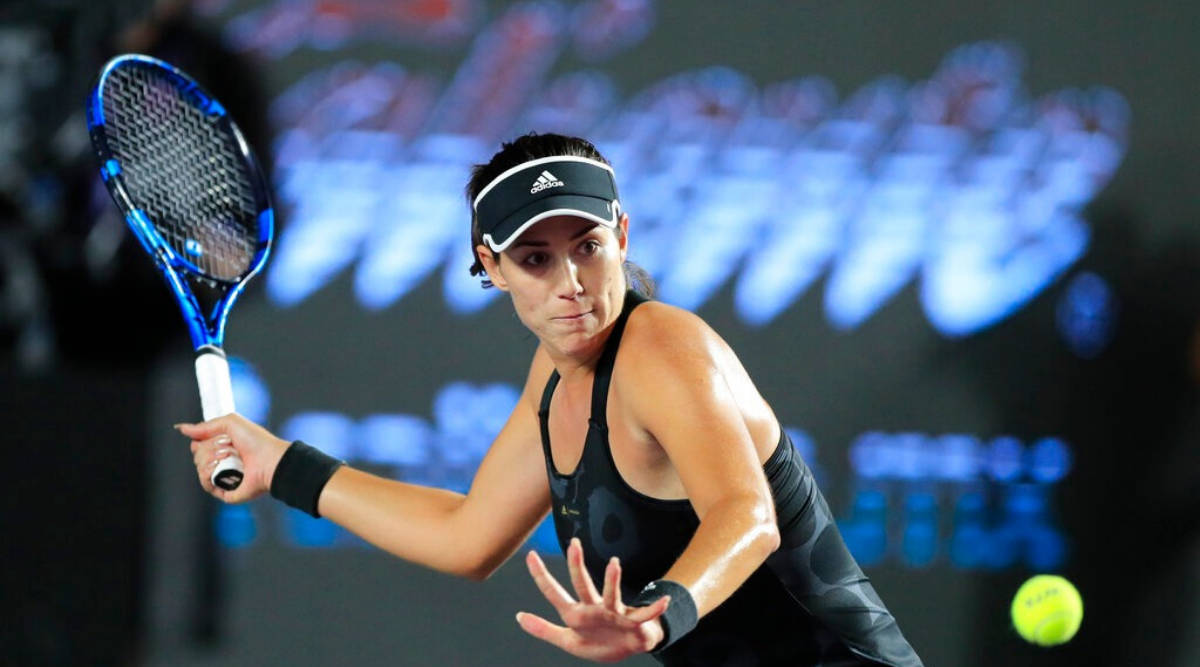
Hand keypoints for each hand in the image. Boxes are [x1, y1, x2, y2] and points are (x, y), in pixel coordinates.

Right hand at [176, 413, 289, 503]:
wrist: (270, 460)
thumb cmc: (256, 441)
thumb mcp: (231, 423)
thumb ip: (205, 426)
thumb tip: (182, 428)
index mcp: (223, 448)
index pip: (199, 445)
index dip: (201, 440)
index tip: (216, 437)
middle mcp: (222, 463)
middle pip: (197, 456)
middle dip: (209, 448)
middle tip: (227, 447)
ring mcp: (223, 477)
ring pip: (199, 468)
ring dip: (209, 459)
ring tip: (227, 456)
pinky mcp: (225, 492)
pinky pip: (205, 484)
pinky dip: (207, 474)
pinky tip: (218, 468)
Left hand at [516, 537, 669, 662]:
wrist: (628, 647)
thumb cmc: (599, 641)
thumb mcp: (568, 640)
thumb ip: (544, 630)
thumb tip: (518, 616)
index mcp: (577, 614)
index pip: (555, 593)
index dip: (541, 576)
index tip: (530, 555)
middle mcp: (595, 608)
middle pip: (582, 585)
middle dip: (577, 566)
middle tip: (573, 545)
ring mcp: (615, 613)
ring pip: (612, 594)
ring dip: (613, 580)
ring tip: (615, 563)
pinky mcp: (634, 622)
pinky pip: (645, 615)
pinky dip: (655, 609)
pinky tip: (664, 601)